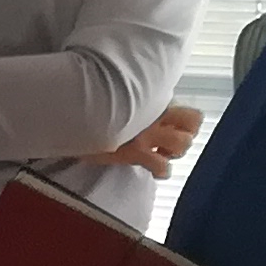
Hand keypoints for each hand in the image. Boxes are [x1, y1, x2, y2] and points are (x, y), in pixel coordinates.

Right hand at [86, 103, 203, 176]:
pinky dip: (161, 171)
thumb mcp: (115, 95)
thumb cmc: (90, 105)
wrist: (71, 115)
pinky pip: (162, 167)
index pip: (185, 106)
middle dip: (187, 133)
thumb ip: (134, 99)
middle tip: (171, 140)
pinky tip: (154, 170)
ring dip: (174, 152)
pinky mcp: (136, 152)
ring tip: (160, 154)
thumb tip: (142, 102)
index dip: (185, 120)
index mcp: (150, 98)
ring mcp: (147, 134)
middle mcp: (154, 113)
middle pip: (194, 120)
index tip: (172, 126)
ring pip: (183, 144)